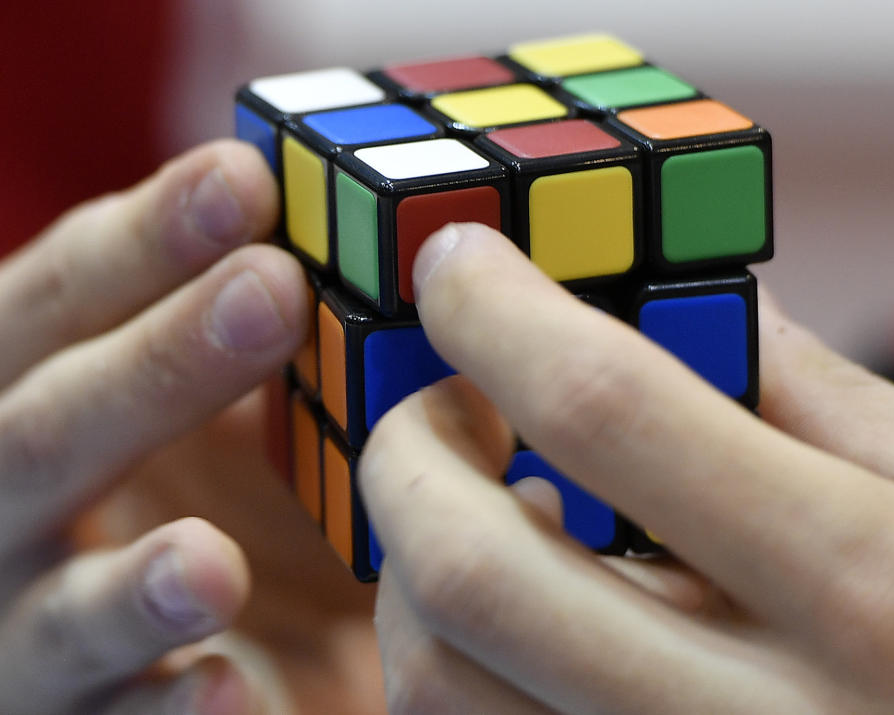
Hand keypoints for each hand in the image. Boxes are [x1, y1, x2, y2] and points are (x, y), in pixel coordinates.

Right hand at [0, 141, 380, 713]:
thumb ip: (219, 324)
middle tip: (272, 291)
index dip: (140, 241)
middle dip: (155, 365)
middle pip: (45, 431)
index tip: (244, 179)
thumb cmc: (157, 484)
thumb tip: (319, 220)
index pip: (53, 304)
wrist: (124, 630)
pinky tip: (232, 692)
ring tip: (213, 564)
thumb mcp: (176, 391)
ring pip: (57, 615)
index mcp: (19, 396)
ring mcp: (18, 630)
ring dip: (131, 588)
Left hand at [360, 222, 893, 712]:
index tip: (453, 261)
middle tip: (439, 397)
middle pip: (475, 570)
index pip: (606, 407)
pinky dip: (456, 664)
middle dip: (411, 452)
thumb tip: (692, 301)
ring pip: (441, 688)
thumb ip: (821, 398)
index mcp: (870, 586)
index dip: (497, 311)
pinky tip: (520, 616)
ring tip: (490, 506)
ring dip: (417, 571)